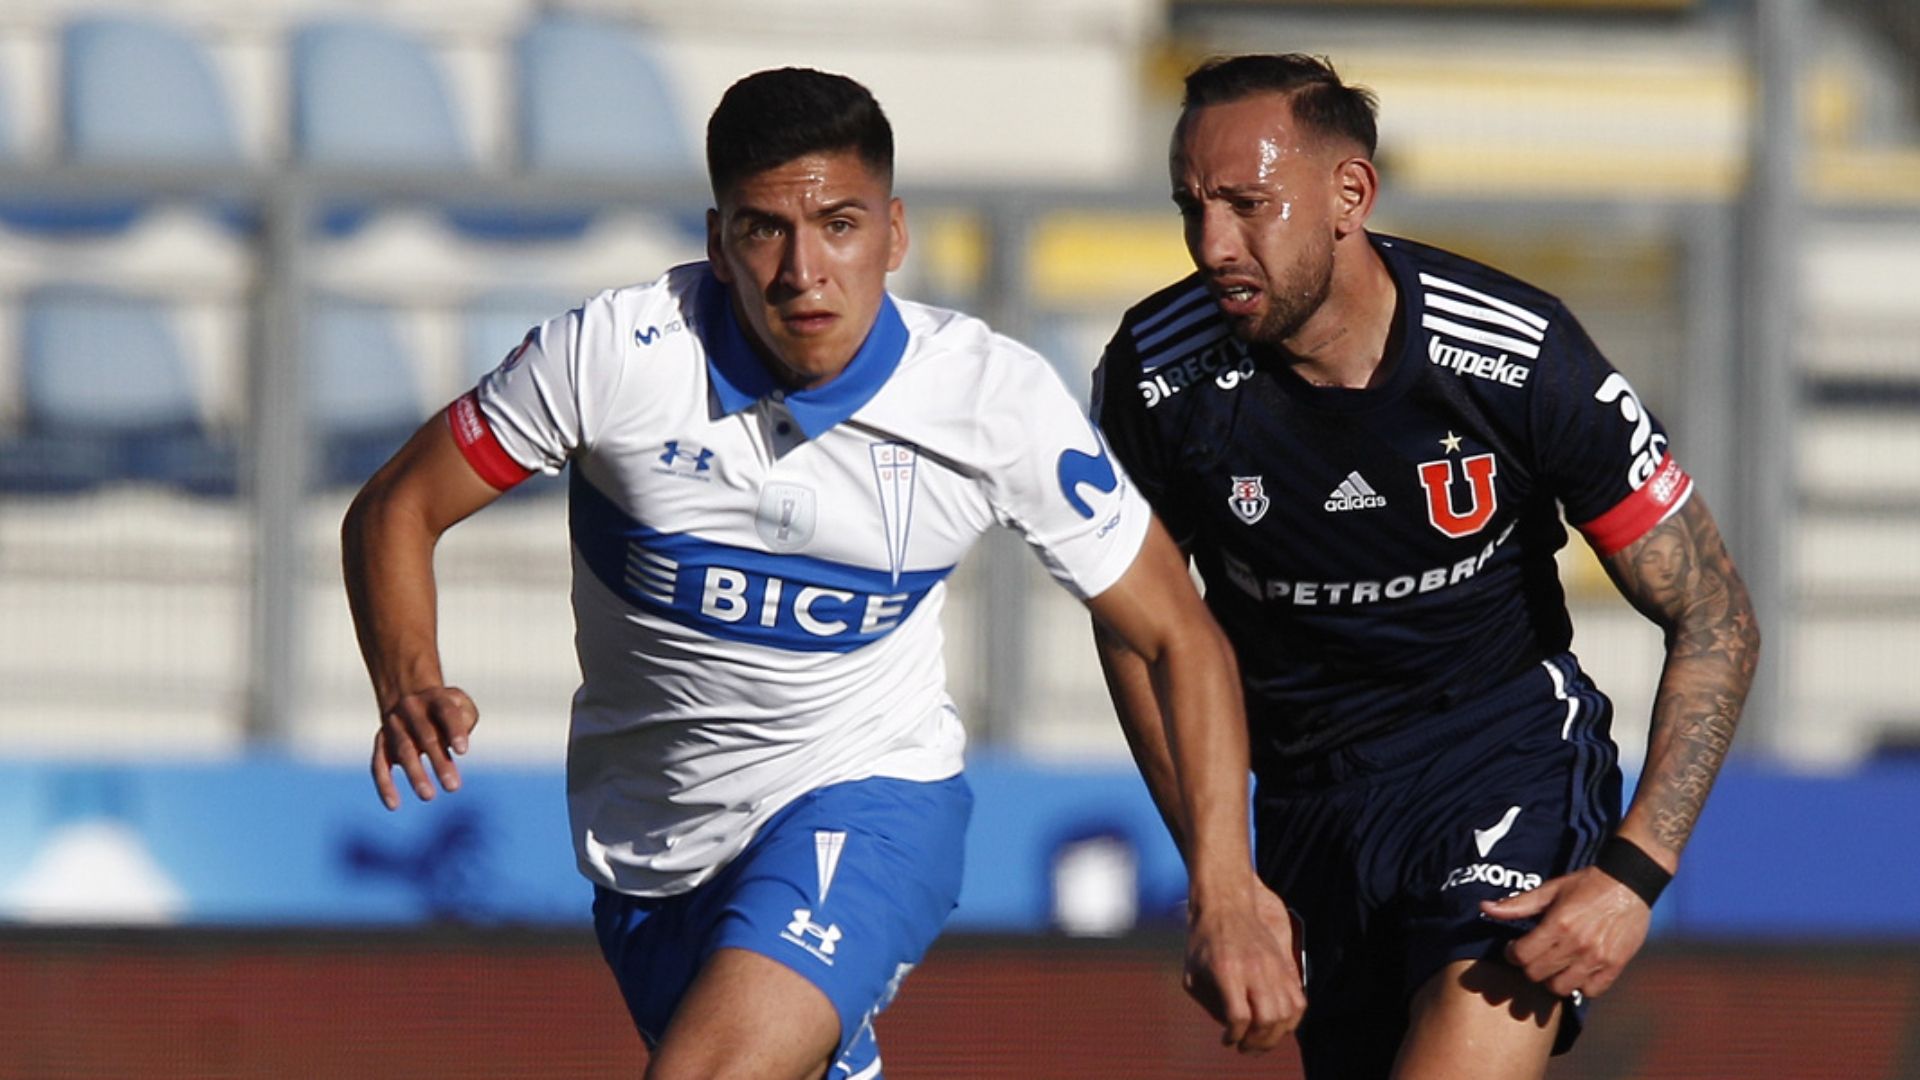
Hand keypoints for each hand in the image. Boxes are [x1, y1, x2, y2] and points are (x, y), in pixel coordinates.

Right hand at [371, 686, 477, 809]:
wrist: (407, 694)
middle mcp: (412, 710)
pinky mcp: (381, 742)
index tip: (463, 752)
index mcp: (436, 698)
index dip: (454, 731)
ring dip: (415, 774)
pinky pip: (379, 764)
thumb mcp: (460, 703)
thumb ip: (466, 718)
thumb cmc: (444, 708)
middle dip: (439, 762)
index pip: (446, 713)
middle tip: (453, 787)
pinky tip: (393, 805)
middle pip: (426, 736)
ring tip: (428, 796)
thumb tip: (456, 743)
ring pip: (404, 750)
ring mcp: (394, 725)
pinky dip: (384, 784)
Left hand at [1183, 884, 1306, 1053]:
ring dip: (1275, 1036)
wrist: (1226, 906)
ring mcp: (1273, 967)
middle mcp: (1254, 969)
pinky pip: (1299, 1001)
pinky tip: (1277, 1025)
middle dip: (1257, 1042)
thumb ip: (1210, 1005)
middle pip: (1267, 1019)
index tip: (1227, 1040)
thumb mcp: (1192, 974)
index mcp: (1226, 970)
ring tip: (1260, 1040)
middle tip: (1245, 1047)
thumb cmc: (1203, 942)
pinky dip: (1291, 1020)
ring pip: (1287, 1014)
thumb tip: (1232, 1028)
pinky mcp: (1285, 965)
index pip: (1238, 1016)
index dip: (1234, 1036)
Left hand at [1480, 866, 1651, 998]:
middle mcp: (1577, 945)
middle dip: (1529, 967)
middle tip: (1533, 956)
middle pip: (1537, 975)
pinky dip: (1580, 985)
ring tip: (1554, 966)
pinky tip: (1577, 971)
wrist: (1630, 883)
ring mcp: (1597, 958)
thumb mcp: (1550, 889)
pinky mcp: (1615, 966)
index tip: (1515, 948)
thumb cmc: (1586, 884)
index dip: (1512, 954)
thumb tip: (1485, 907)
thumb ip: (1518, 904)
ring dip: (1553, 979)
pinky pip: (1590, 991)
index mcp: (1558, 924)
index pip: (1522, 956)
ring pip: (1561, 988)